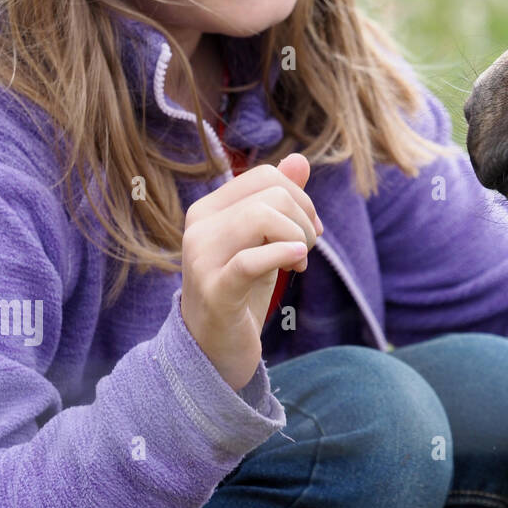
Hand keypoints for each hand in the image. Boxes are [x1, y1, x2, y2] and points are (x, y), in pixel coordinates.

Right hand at [179, 153, 322, 390]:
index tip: (308, 231)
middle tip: (305, 250)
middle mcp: (198, 228)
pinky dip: (282, 254)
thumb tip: (299, 158)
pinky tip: (296, 261)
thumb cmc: (241, 288)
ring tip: (299, 262)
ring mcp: (202, 259)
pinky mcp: (214, 292)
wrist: (214, 348)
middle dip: (304, 220)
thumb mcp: (264, 240)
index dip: (301, 199)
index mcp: (208, 210)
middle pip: (272, 195)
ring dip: (298, 238)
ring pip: (263, 217)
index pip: (266, 176)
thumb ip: (280, 199)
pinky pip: (250, 260)